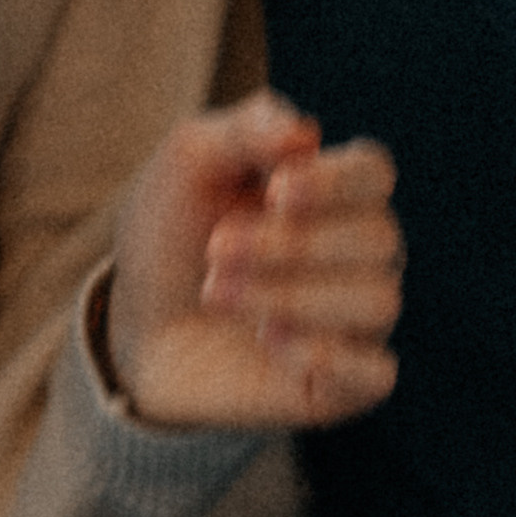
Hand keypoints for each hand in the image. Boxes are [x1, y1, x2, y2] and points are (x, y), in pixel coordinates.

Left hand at [104, 91, 401, 430]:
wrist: (137, 323)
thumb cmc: (172, 233)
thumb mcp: (189, 164)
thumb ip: (244, 130)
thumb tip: (304, 135)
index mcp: (335, 192)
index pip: (374, 173)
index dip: (337, 180)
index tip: (276, 190)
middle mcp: (361, 255)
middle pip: (377, 238)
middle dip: (293, 243)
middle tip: (217, 248)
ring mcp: (358, 321)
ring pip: (378, 301)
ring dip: (293, 294)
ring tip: (219, 293)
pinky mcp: (344, 385)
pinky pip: (376, 372)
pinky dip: (328, 354)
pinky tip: (268, 340)